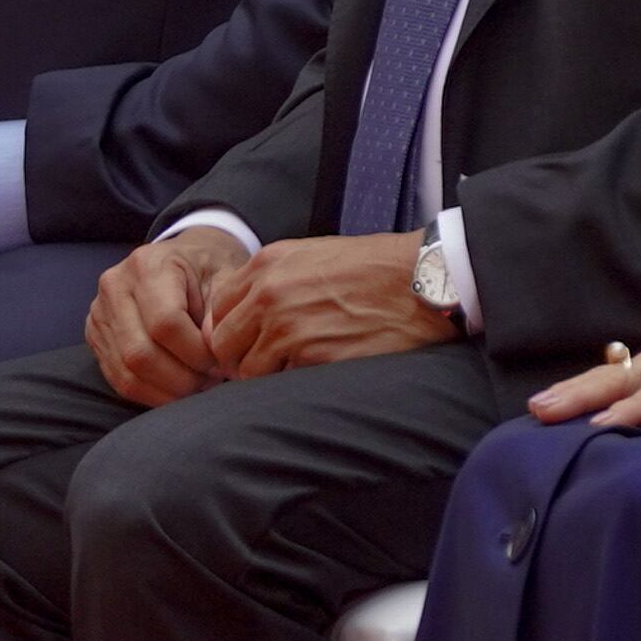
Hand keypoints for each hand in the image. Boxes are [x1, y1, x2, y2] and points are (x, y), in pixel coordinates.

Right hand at [87, 229, 251, 407]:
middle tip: (209, 379)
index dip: (196, 353)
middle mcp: (114, 286)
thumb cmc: (207, 269)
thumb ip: (220, 313)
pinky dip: (151, 394)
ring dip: (167, 392)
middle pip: (140, 354)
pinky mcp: (95, 335)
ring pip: (127, 374)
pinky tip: (176, 388)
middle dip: (182, 379)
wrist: (182, 258)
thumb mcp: (226, 278)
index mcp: (148, 265)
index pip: (165, 324)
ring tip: (195, 384)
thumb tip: (211, 351)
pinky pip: (118, 380)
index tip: (219, 360)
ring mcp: (99, 313)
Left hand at [198, 231, 455, 382]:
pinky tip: (317, 374)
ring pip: (249, 371)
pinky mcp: (314, 358)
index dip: (230, 331)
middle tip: (265, 365)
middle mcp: (269, 296)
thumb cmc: (373, 268)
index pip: (218, 309)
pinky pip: (282, 385)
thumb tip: (247, 313)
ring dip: (267, 376)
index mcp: (266, 266)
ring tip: (297, 370)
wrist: (422, 279)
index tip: (246, 342)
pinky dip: (293, 385)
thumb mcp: (312, 255)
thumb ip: (273, 280)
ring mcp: (289, 329)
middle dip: (239, 358)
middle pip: (224, 344)